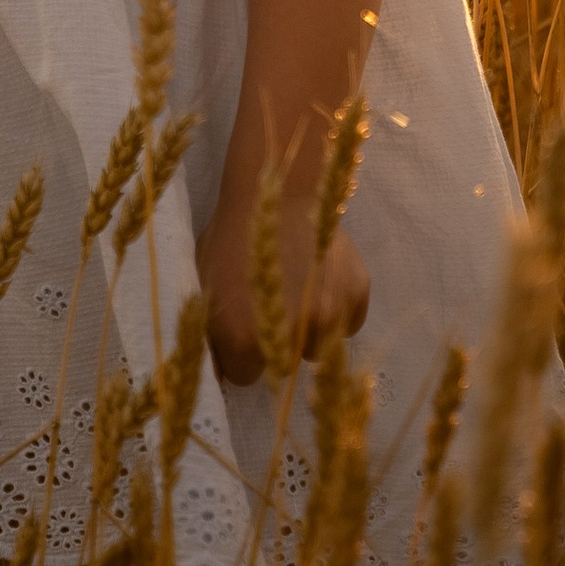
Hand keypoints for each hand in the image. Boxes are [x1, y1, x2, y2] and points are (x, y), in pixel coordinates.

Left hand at [193, 165, 367, 385]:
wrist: (275, 188)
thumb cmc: (232, 237)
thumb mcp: (206, 286)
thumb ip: (212, 336)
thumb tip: (219, 377)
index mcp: (245, 340)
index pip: (246, 375)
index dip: (242, 351)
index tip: (242, 324)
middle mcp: (291, 337)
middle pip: (286, 362)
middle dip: (277, 342)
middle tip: (271, 305)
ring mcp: (330, 317)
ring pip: (319, 345)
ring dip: (309, 328)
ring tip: (297, 289)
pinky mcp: (358, 294)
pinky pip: (348, 321)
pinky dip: (338, 308)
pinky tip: (321, 279)